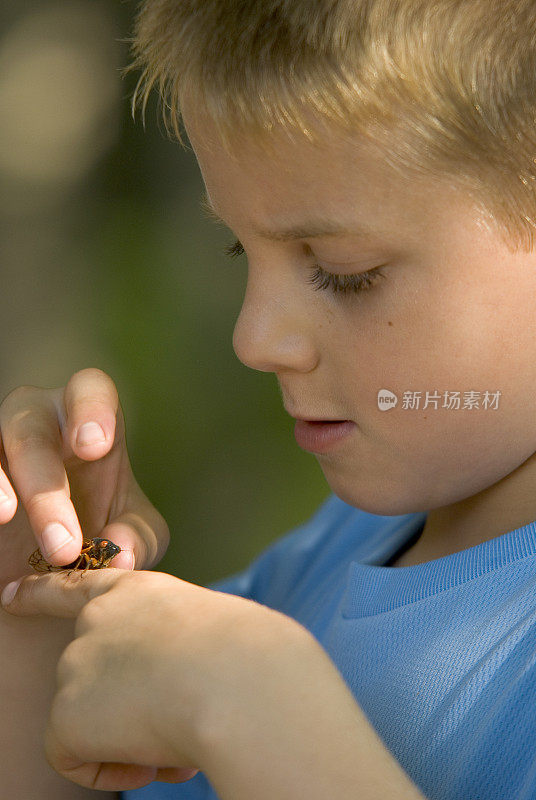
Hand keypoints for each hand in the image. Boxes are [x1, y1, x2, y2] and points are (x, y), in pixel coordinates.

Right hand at [0, 368, 169, 583]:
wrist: (50, 559)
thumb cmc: (99, 525)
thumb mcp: (132, 531)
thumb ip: (139, 537)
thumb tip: (121, 549)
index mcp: (85, 419)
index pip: (89, 389)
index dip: (91, 408)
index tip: (95, 446)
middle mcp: (36, 420)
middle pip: (31, 430)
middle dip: (45, 484)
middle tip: (64, 543)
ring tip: (6, 516)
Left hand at [0, 567, 296, 791]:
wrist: (239, 682)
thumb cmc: (248, 656)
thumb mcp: (205, 629)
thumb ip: (168, 644)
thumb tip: (164, 695)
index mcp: (135, 591)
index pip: (77, 586)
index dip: (41, 593)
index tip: (10, 595)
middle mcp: (96, 620)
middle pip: (90, 674)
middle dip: (127, 707)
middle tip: (176, 726)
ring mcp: (76, 662)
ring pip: (87, 719)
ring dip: (127, 738)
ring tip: (180, 744)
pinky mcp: (66, 712)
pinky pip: (72, 758)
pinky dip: (108, 770)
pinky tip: (152, 763)